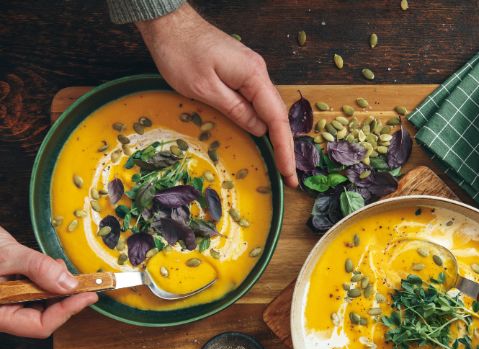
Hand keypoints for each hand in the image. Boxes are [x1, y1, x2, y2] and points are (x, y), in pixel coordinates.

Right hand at [0, 227, 96, 337]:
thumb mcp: (5, 256)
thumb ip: (37, 268)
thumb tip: (68, 284)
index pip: (38, 326)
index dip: (66, 312)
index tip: (89, 295)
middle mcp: (3, 311)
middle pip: (43, 317)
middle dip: (65, 299)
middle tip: (84, 282)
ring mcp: (7, 301)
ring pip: (42, 304)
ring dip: (57, 287)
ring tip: (58, 267)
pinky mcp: (12, 289)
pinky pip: (35, 291)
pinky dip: (48, 279)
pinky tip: (49, 266)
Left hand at [136, 3, 297, 187]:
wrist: (167, 22)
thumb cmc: (180, 52)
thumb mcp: (205, 89)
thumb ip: (235, 110)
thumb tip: (259, 130)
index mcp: (253, 76)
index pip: (277, 119)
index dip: (284, 149)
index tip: (290, 174)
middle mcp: (258, 72)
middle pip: (278, 115)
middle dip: (285, 147)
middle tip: (289, 177)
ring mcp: (250, 71)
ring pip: (268, 109)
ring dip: (275, 137)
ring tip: (280, 163)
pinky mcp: (240, 72)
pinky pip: (256, 101)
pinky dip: (262, 122)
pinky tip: (262, 138)